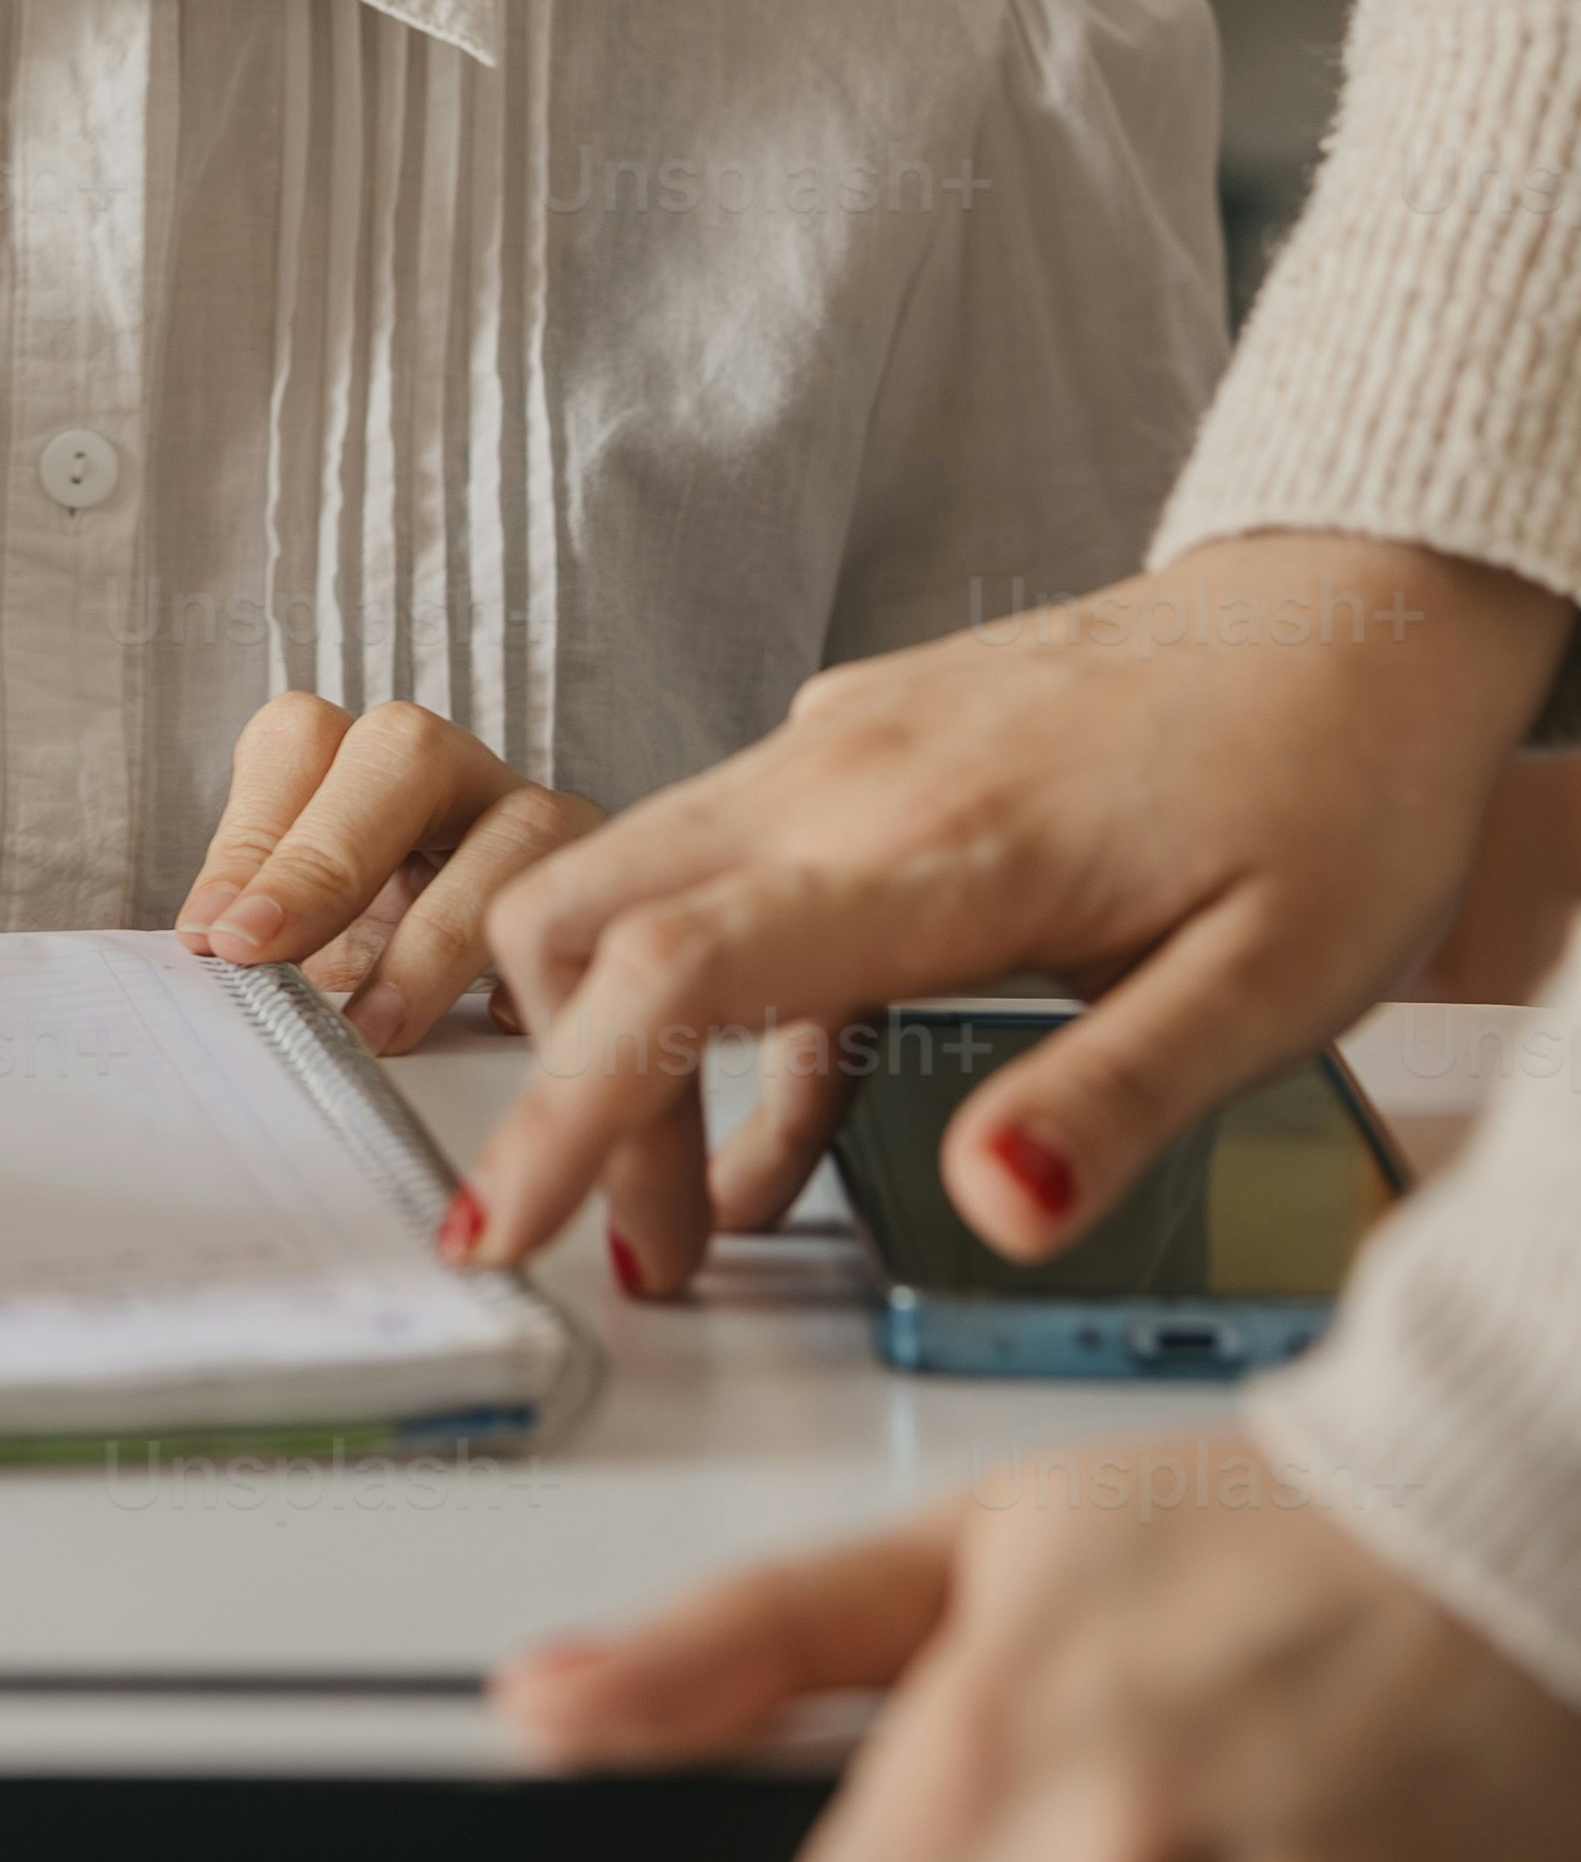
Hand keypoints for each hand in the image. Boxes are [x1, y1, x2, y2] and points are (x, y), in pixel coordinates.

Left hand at [175, 685, 632, 1135]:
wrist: (522, 972)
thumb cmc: (395, 943)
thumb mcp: (321, 928)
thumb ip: (266, 924)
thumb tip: (205, 952)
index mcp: (364, 760)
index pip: (299, 741)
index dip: (252, 835)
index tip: (216, 935)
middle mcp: (456, 770)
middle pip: (404, 752)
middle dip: (325, 859)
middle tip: (263, 955)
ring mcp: (543, 819)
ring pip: (514, 832)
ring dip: (434, 942)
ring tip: (376, 1030)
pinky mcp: (610, 888)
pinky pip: (591, 918)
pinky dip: (543, 981)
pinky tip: (499, 1031)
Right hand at [453, 536, 1569, 1288]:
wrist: (1358, 607)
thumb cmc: (1337, 785)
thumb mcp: (1278, 982)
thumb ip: (1120, 1094)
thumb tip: (999, 1205)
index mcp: (942, 842)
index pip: (679, 968)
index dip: (566, 1107)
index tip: (502, 1234)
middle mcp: (849, 774)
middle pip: (591, 919)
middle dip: (566, 1094)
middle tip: (639, 1255)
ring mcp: (840, 748)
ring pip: (633, 889)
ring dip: (625, 1048)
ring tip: (692, 1216)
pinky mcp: (858, 749)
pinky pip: (723, 875)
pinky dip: (705, 1001)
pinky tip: (774, 1125)